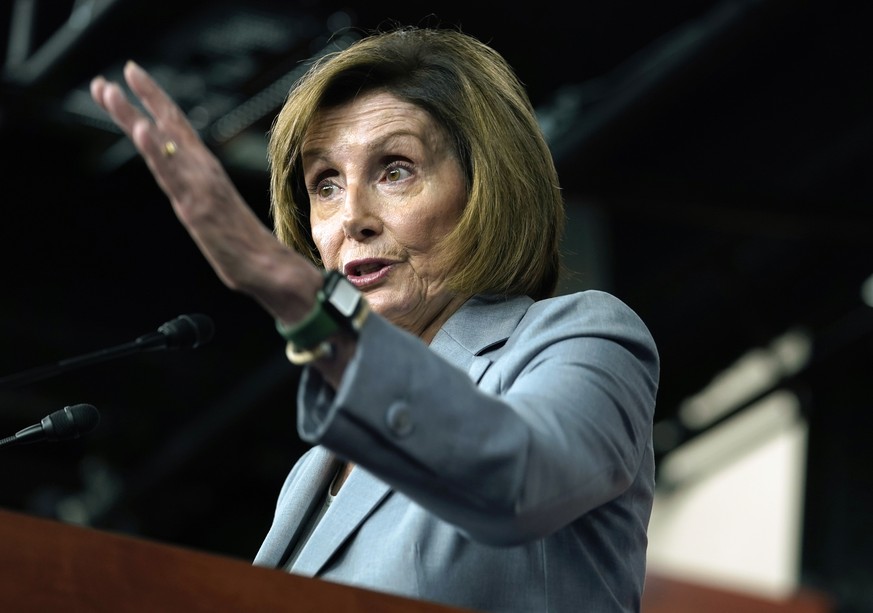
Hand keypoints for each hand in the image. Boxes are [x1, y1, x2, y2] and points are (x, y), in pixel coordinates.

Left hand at [90, 61, 320, 323]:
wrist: (271, 270)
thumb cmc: (249, 250)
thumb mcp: (220, 219)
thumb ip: (205, 202)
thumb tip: (194, 195)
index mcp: (207, 174)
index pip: (178, 129)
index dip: (156, 101)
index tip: (132, 76)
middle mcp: (204, 174)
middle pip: (168, 128)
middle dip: (139, 100)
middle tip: (110, 77)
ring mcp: (200, 188)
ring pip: (162, 146)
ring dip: (134, 116)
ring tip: (108, 92)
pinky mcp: (198, 207)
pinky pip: (173, 176)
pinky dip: (156, 151)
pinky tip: (141, 130)